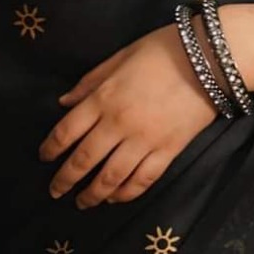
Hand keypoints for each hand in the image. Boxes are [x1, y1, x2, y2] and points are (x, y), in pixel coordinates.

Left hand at [37, 22, 219, 206]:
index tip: (44, 158)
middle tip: (55, 191)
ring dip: (92, 194)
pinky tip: (115, 198)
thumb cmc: (162, 49)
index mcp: (104, 98)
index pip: (67, 131)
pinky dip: (125, 194)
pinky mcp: (168, 152)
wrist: (210, 58)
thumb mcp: (120, 57)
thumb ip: (90, 82)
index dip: (51, 148)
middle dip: (65, 179)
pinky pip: (142, 180)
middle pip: (84, 160)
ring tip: (82, 203)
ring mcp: (145, 141)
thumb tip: (64, 103)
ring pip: (111, 178)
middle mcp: (119, 124)